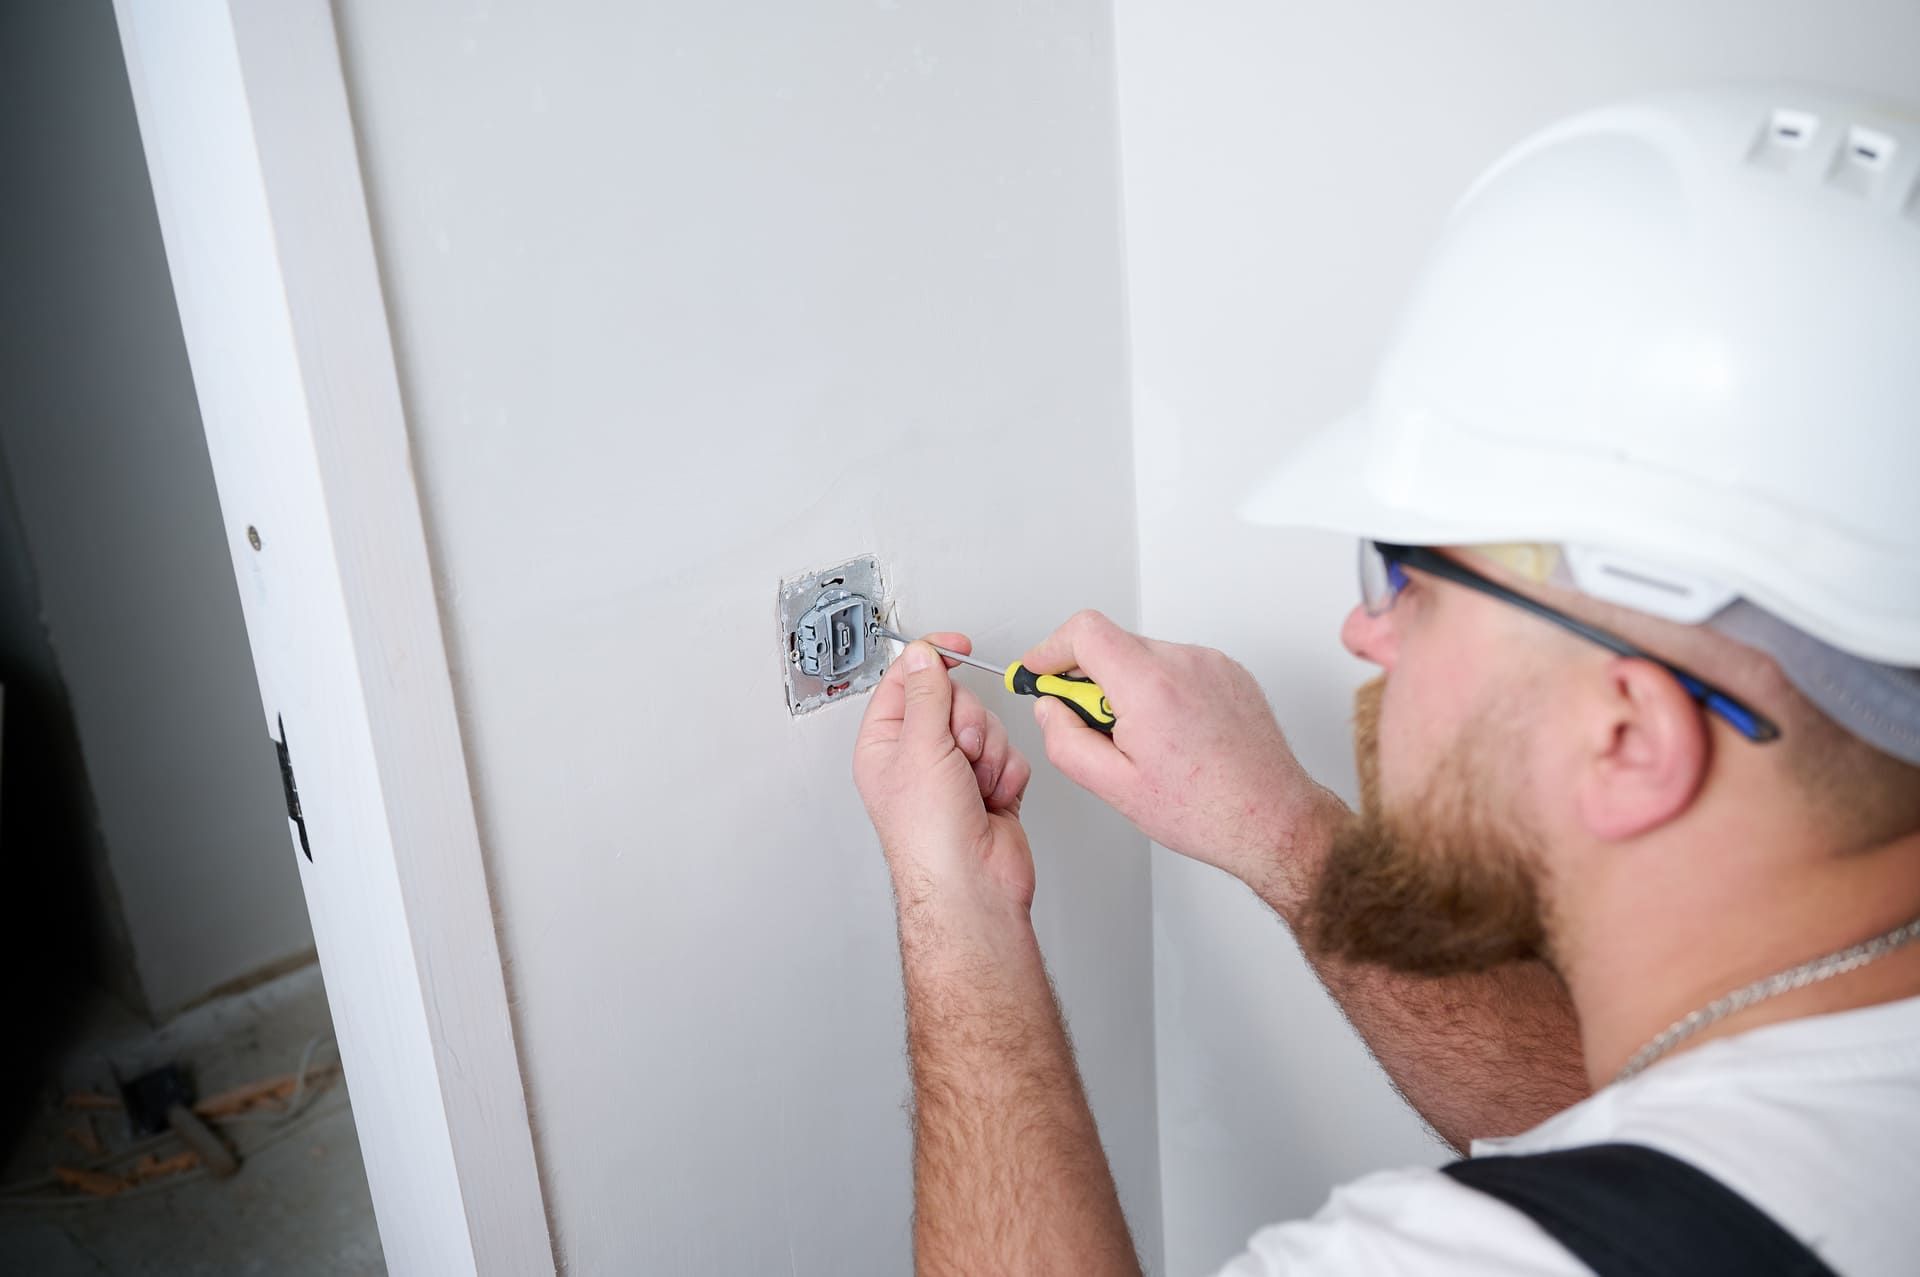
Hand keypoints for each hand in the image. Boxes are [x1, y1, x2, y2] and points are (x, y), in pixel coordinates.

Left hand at [854, 634, 1035, 918]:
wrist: (972, 886)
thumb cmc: (930, 837)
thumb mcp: (921, 748)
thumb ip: (926, 693)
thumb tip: (921, 655)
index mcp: (884, 744)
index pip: (906, 681)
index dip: (932, 659)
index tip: (956, 646)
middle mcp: (917, 756)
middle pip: (955, 700)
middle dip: (968, 723)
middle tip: (961, 749)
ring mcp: (955, 772)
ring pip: (988, 726)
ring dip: (989, 753)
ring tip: (975, 783)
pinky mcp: (989, 786)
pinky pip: (1010, 754)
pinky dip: (1007, 774)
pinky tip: (993, 799)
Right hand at [1019, 611, 1344, 910]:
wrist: (1273, 818)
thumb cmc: (1206, 810)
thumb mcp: (1114, 787)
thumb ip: (1065, 741)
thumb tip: (1049, 710)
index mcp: (1151, 686)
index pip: (1084, 631)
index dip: (1051, 649)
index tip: (1040, 672)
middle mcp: (1185, 662)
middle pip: (1113, 642)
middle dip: (1089, 677)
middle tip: (1090, 724)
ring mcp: (1212, 663)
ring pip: (1145, 654)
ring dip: (1127, 684)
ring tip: (1142, 739)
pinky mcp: (1230, 672)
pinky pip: (1178, 665)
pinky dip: (1161, 688)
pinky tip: (1172, 734)